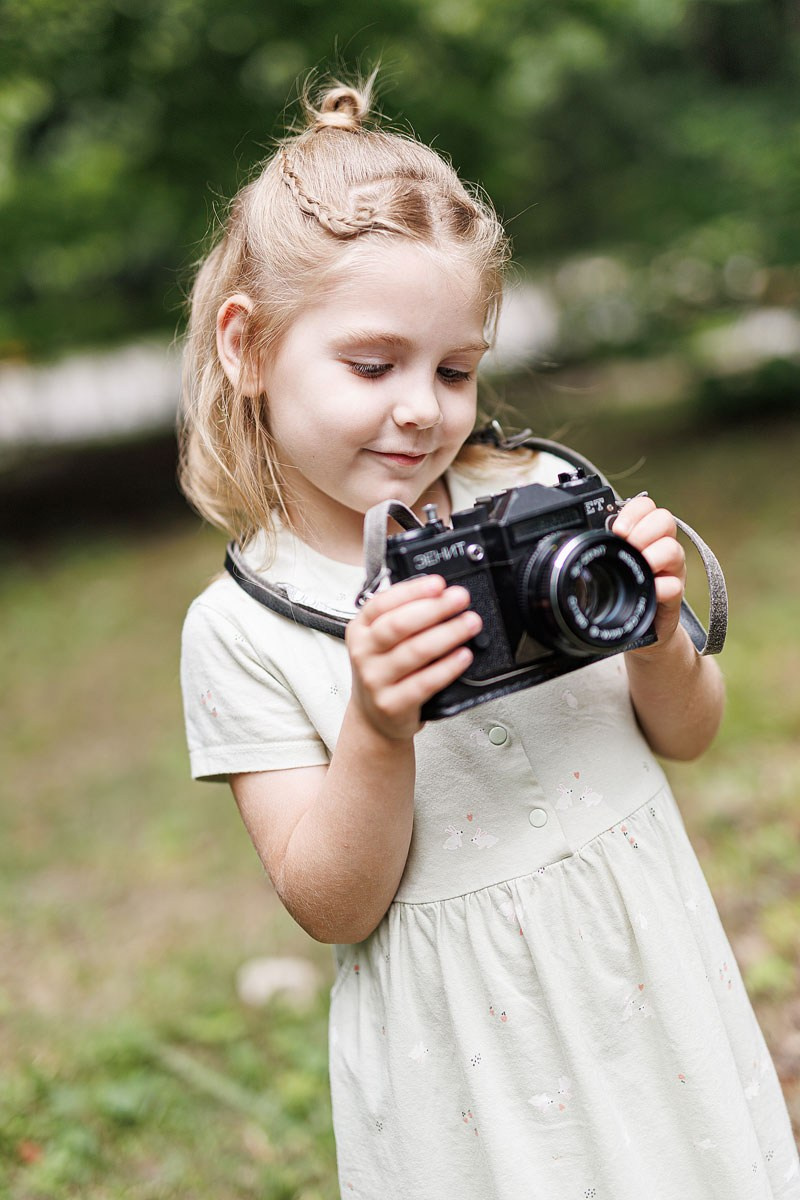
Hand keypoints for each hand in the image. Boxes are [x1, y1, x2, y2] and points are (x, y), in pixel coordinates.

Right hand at [345, 575, 481, 740]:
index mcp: (361, 629)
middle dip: (434, 608)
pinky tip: (463, 656)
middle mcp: (364, 652)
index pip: (382, 603)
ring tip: (469, 624)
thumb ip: (401, 616)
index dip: (412, 591)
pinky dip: (448, 667)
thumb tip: (441, 595)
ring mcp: (376, 679)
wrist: (373, 717)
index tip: (439, 584)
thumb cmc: (384, 671)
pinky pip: (424, 683)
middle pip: (399, 625)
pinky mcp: (392, 703)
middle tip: (460, 599)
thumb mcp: (380, 641)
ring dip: (448, 634)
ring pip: (415, 652)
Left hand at [612, 495, 685, 651]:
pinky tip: (650, 590)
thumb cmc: (622, 590)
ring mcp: (670, 570)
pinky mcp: (674, 595)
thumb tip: (574, 535)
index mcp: (643, 534)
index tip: (618, 529)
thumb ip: (601, 546)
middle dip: (644, 530)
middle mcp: (660, 547)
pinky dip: (661, 586)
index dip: (633, 512)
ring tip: (640, 567)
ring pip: (673, 549)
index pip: (646, 506)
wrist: (637, 626)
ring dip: (653, 556)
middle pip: (665, 519)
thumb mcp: (609, 564)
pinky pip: (675, 585)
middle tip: (629, 546)